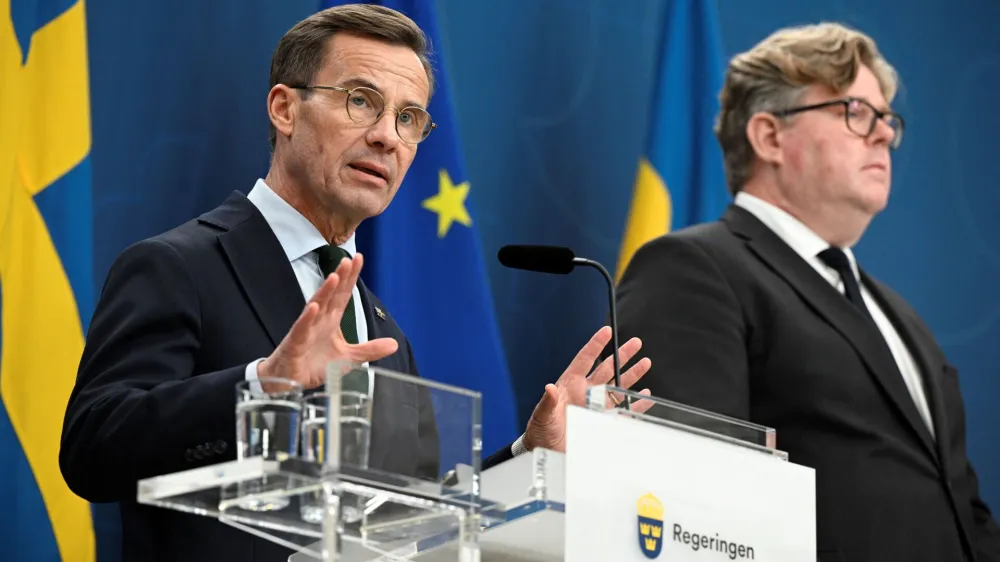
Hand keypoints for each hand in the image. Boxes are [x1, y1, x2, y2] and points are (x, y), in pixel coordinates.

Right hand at [258, 253, 397, 388]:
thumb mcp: (349, 358)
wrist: (291, 381)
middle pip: (331, 295)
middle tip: (348, 260)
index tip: (359, 258)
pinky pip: (301, 328)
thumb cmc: (316, 364)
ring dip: (325, 292)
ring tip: (334, 277)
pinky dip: (307, 318)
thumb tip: (394, 344)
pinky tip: (314, 307)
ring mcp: (306, 329)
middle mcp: (319, 320)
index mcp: (332, 320)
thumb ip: (370, 349)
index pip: (344, 294)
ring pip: (316, 306)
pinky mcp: (296, 343)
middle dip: (340, 277)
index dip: (350, 277)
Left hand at [522, 326, 652, 452]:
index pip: (585, 359)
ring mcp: (596, 406)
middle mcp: (586, 392)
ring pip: (618, 386)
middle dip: (622, 355)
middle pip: (607, 368)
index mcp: (570, 384)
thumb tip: (550, 388)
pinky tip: (645, 396)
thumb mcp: (541, 416)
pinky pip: (624, 410)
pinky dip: (636, 404)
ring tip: (645, 363)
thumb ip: (548, 402)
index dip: (596, 345)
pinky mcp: (604, 421)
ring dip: (632, 375)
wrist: (547, 451)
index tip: (606, 331)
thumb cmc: (541, 431)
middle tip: (635, 343)